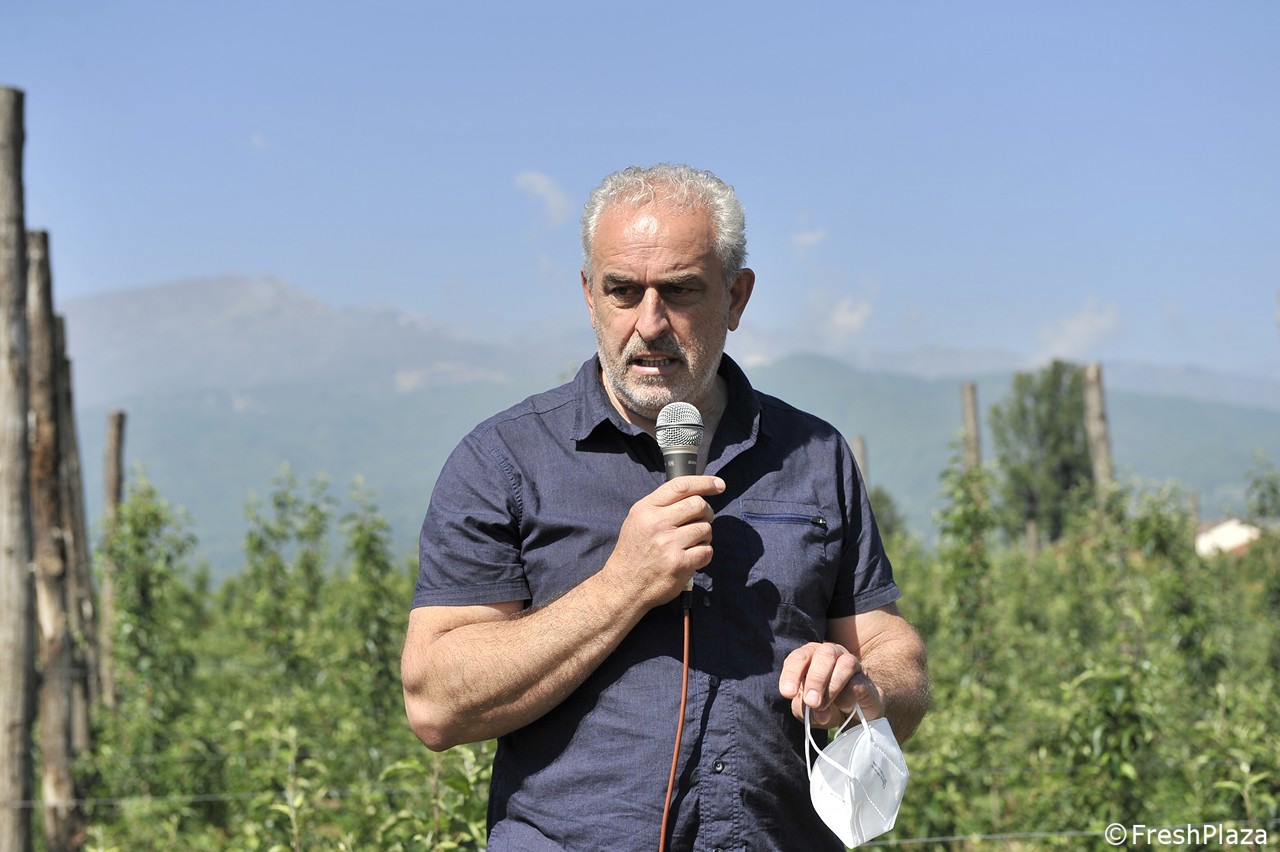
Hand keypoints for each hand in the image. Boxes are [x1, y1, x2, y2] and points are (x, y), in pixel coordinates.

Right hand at [603, 475, 724, 606]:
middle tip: (702, 520)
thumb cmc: (634, 552)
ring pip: (705, 528)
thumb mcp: (637, 520)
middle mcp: (657, 523)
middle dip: (706, 512)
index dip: (704, 483)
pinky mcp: (680, 564)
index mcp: (646, 509)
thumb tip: (694, 494)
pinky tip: (692, 557)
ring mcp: (669, 544)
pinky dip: (704, 553)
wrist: (624, 586)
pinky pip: (706, 551)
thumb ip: (661, 505)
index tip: (719, 485)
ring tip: (691, 543)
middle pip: (698, 505)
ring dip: (704, 535)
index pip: (681, 486)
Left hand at [779, 642, 883, 727]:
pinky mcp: (865, 679)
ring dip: (832, 687)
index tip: (788, 693)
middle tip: (811, 702)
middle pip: (823, 654)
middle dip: (815, 679)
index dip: (791, 674)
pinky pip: (858, 683)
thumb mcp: (807, 710)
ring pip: (844, 664)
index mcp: (809, 657)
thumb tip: (818, 713)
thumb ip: (805, 710)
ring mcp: (850, 663)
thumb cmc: (825, 703)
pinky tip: (843, 706)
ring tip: (823, 707)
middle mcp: (830, 654)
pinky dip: (848, 696)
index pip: (798, 658)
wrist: (854, 710)